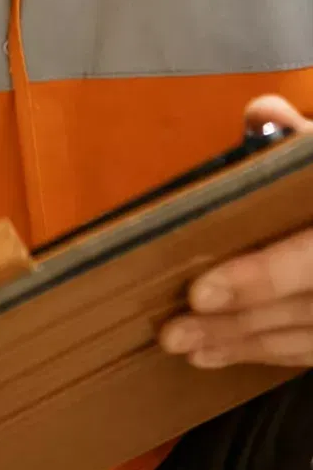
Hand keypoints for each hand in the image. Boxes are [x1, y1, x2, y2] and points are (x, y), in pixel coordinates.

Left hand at [161, 97, 312, 367]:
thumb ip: (297, 137)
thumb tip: (263, 115)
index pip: (309, 258)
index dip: (260, 277)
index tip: (201, 293)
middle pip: (304, 308)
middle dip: (237, 322)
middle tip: (171, 331)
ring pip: (308, 336)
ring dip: (243, 344)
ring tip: (183, 345)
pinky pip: (311, 351)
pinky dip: (264, 353)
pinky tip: (214, 354)